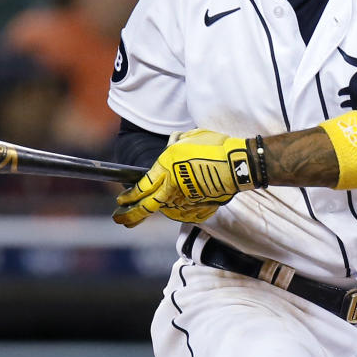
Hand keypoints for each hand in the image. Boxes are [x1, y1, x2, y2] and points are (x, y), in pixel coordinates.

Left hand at [112, 129, 261, 227]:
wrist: (237, 163)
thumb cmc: (215, 146)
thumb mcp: (190, 137)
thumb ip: (176, 144)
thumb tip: (171, 144)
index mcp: (167, 167)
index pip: (142, 186)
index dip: (129, 195)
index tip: (121, 200)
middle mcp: (173, 186)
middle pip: (147, 205)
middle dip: (131, 214)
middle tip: (119, 219)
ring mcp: (187, 199)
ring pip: (166, 210)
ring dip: (158, 211)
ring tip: (149, 214)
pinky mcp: (201, 207)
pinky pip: (186, 213)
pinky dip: (181, 212)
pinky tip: (177, 210)